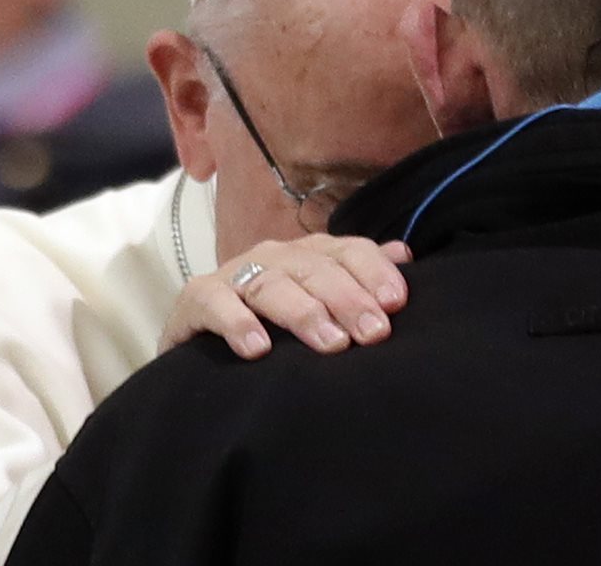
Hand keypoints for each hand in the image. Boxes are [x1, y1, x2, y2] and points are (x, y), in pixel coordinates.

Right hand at [158, 234, 411, 358]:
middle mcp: (273, 256)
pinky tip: (258, 349)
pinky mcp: (196, 298)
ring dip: (303, 312)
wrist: (202, 349)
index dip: (373, 272)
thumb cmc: (273, 324)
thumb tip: (404, 254)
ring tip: (331, 344)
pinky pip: (215, 303)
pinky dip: (237, 322)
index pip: (348, 251)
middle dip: (348, 299)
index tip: (396, 303)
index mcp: (308, 253)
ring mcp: (233, 274)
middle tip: (373, 333)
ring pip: (271, 284)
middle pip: (315, 269)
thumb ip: (358, 278)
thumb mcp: (318, 302)